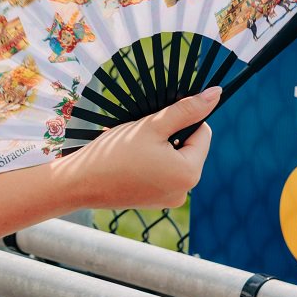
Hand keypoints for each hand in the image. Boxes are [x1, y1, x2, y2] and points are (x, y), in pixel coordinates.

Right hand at [50, 87, 219, 211]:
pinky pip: (161, 175)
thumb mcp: (152, 125)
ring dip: (159, 148)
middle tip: (141, 134)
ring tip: (132, 148)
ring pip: (173, 160)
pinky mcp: (154, 202)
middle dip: (170, 136)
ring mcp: (168, 200)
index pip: (202, 133)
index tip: (157, 120)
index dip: (182, 120)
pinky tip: (128, 161)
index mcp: (189, 173)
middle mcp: (184, 192)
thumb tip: (216, 94)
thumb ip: (185, 110)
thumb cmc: (115, 151)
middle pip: (188, 148)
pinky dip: (150, 163)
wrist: (80, 182)